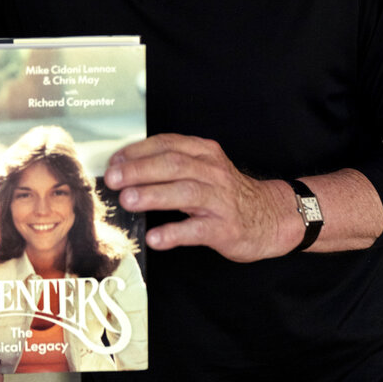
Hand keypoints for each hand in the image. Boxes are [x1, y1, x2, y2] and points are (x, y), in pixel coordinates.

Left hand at [104, 133, 300, 261]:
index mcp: (204, 153)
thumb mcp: (204, 169)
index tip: (114, 160)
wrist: (269, 216)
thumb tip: (125, 169)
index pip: (168, 144)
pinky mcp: (225, 228)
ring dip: (154, 194)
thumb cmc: (226, 194)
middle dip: (139, 170)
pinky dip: (175, 232)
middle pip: (173, 165)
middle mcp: (212, 172)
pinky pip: (197, 229)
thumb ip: (173, 165)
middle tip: (113, 178)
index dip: (138, 151)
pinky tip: (155, 238)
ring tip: (128, 200)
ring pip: (185, 192)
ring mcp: (220, 200)